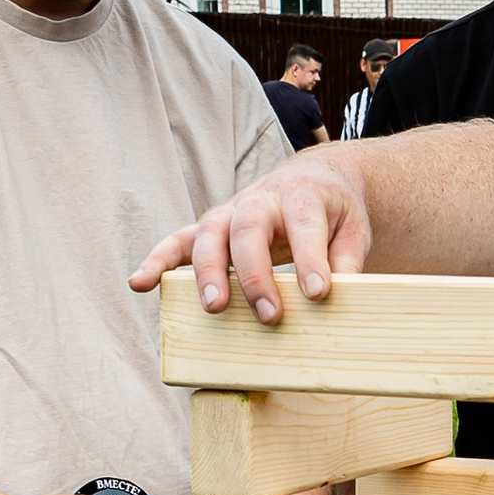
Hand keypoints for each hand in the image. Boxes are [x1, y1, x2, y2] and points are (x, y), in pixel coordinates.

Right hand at [129, 167, 371, 319]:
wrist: (314, 181)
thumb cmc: (334, 212)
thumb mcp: (353, 230)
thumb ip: (347, 259)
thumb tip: (341, 296)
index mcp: (301, 195)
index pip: (303, 225)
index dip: (310, 259)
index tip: (318, 293)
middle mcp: (260, 198)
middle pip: (249, 229)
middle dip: (255, 274)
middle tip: (268, 314)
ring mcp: (230, 212)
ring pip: (210, 235)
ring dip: (209, 273)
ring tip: (214, 309)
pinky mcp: (210, 228)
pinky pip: (178, 241)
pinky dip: (158, 260)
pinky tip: (140, 282)